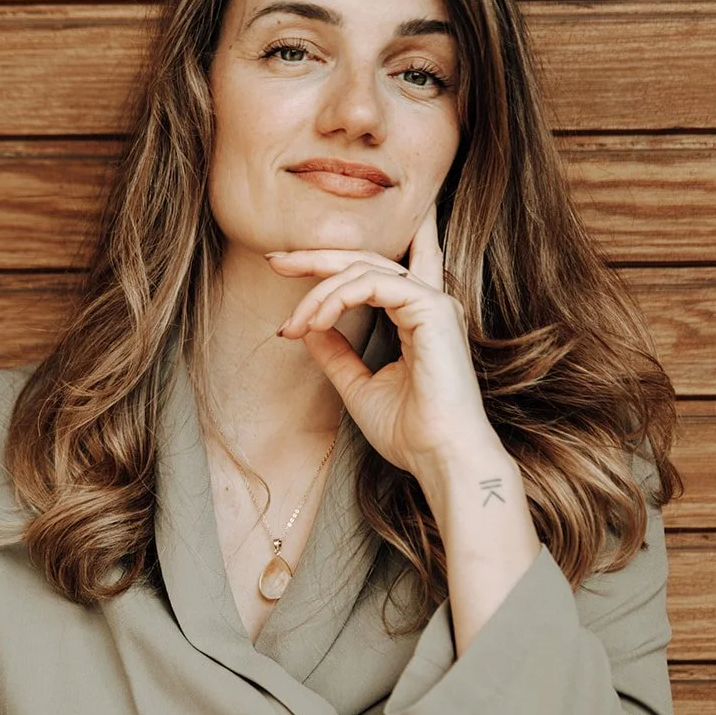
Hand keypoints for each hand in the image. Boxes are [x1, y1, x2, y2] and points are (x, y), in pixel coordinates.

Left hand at [266, 205, 506, 483]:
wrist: (440, 458)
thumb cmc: (410, 433)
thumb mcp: (358, 387)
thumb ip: (336, 355)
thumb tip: (307, 327)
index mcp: (417, 318)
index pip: (372, 274)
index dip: (329, 265)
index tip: (283, 269)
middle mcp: (428, 304)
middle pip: (366, 260)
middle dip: (317, 257)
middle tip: (275, 261)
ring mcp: (433, 303)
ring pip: (364, 269)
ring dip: (319, 292)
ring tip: (295, 325)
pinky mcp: (432, 309)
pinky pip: (373, 285)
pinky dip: (338, 298)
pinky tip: (316, 323)